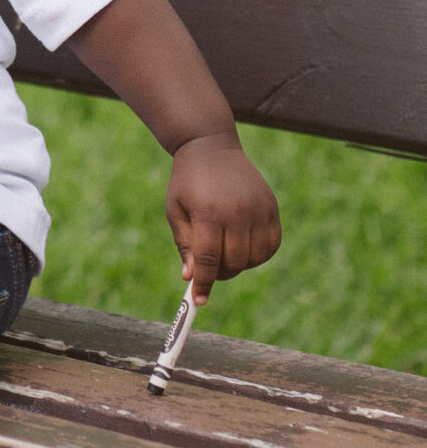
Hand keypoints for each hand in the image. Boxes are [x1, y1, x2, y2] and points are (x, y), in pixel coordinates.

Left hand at [167, 131, 280, 296]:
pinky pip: (271, 245)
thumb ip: (185, 244)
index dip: (203, 283)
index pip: (208, 258)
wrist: (211, 148)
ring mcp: (258, 209)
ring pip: (254, 258)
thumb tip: (190, 277)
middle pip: (233, 262)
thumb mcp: (175, 210)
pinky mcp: (271, 207)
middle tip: (208, 269)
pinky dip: (259, 255)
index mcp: (208, 212)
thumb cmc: (188, 182)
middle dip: (219, 273)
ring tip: (223, 252)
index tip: (198, 300)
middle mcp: (237, 211)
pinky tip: (244, 248)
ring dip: (239, 265)